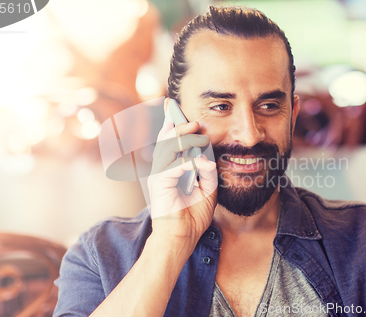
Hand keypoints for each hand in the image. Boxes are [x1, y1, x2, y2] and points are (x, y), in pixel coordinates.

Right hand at [147, 118, 217, 248]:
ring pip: (168, 148)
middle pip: (165, 140)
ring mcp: (158, 176)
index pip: (168, 141)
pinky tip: (203, 166)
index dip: (169, 123)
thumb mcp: (207, 189)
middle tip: (194, 122)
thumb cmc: (192, 215)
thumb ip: (206, 171)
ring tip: (200, 136)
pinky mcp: (160, 184)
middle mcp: (161, 169)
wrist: (182, 237)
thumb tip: (207, 156)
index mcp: (170, 169)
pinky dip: (190, 163)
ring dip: (185, 140)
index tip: (171, 106)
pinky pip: (174, 166)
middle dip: (178, 126)